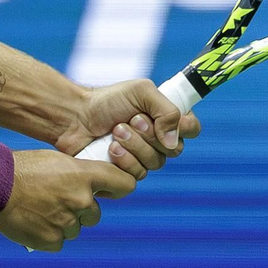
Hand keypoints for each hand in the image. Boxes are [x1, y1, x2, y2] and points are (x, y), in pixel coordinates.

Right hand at [0, 149, 134, 251]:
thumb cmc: (22, 169)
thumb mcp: (56, 160)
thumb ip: (79, 175)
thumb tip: (92, 188)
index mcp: (84, 176)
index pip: (124, 185)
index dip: (119, 188)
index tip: (112, 191)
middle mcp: (81, 200)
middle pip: (95, 214)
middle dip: (81, 210)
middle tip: (58, 201)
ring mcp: (67, 223)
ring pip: (76, 229)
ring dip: (64, 224)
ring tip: (41, 210)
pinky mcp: (51, 240)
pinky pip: (59, 242)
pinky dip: (49, 236)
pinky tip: (35, 223)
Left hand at [56, 79, 203, 181]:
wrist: (76, 118)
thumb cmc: (107, 101)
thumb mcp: (141, 91)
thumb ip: (166, 110)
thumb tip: (173, 141)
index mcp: (165, 118)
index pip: (192, 128)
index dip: (185, 127)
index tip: (171, 121)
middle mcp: (158, 140)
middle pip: (175, 149)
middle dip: (150, 134)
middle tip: (131, 120)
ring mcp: (143, 158)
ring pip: (155, 163)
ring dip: (135, 145)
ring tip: (115, 131)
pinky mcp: (127, 173)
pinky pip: (138, 175)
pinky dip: (124, 160)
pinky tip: (110, 149)